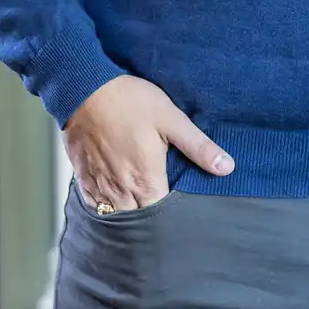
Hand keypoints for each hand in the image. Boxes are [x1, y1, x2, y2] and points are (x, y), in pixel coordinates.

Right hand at [63, 75, 233, 212]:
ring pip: (115, 215)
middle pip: (138, 219)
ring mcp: (99, 185)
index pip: (162, 215)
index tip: (180, 211)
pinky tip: (114, 197)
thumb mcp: (171, 119)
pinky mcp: (82, 176)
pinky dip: (105, 205)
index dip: (172, 216)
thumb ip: (198, 147)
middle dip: (150, 218)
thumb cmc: (130, 101)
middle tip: (161, 210)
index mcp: (146, 179)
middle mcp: (121, 190)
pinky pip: (94, 204)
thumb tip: (226, 168)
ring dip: (128, 213)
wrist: (84, 88)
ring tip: (139, 205)